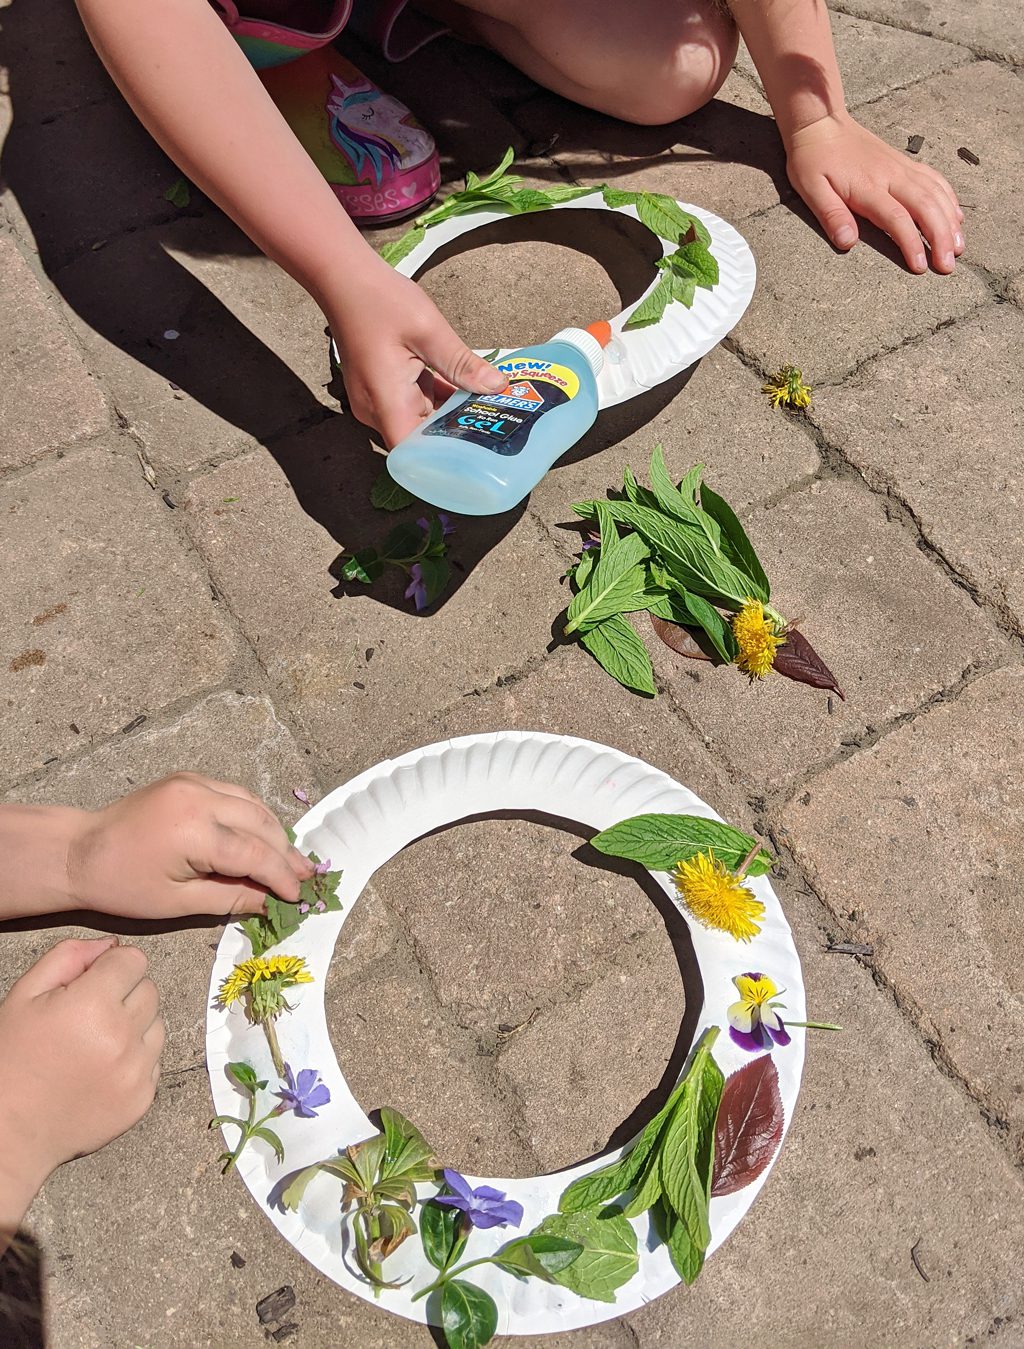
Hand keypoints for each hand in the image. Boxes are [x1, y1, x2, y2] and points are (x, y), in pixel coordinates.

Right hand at [0, 939, 163, 1192]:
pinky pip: (155, 1060)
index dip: (112, 967)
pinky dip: (135, 1059)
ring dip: (134, 1026)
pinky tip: (102, 1068)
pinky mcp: (143, 1098)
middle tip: (89, 1016)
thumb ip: (68, 958)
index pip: (134, 960)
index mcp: (92, 1006)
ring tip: (96, 1044)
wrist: (10, 1131)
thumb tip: (110, 944)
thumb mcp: (25, 996)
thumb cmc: (11, 1061)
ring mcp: (136, 1071)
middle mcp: (122, 1037)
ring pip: (157, 1024)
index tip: (93, 982)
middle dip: (124, 994)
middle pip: (149, 990)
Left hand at [66, 773, 313, 918]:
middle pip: (261, 824)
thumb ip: (230, 898)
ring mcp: (195, 782)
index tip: (299, 896)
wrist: (81, 851)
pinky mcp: (190, 779)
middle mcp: (199, 797)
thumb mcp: (177, 903)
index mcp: (194, 831)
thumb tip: (271, 902)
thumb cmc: (122, 884)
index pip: (255, 854)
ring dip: (274, 832)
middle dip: (285, 853)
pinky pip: (235, 795)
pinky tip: (262, 837)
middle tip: (306, 878)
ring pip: (253, 805)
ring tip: (290, 860)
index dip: (281, 877)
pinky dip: (253, 816)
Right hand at [327, 256, 505, 446]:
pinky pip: (410, 403)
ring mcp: (375, 400)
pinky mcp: (379, 387)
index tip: (475, 458)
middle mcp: (375, 409)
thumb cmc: (378, 299)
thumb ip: (462, 365)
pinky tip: (464, 391)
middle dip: (454, 436)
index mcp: (385, 401)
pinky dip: (434, 399)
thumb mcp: (429, 330)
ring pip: (417, 420)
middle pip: (418, 440)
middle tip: (494, 430)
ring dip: (447, 415)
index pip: (413, 454)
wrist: (342, 277)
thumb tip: (497, 387)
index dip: (442, 462)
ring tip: (486, 410)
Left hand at [786, 113, 963, 273]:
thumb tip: (847, 242)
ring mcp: (901, 168)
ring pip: (936, 194)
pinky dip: (948, 198)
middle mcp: (892, 176)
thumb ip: (831, 215)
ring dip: (950, 221)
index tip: (921, 266)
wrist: (821, 122)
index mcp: (869, 187)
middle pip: (926, 207)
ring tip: (959, 246)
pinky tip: (955, 215)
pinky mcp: (904, 163)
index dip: (912, 244)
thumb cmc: (813, 160)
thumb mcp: (811, 189)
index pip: (897, 219)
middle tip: (948, 264)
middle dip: (941, 238)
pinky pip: (934, 179)